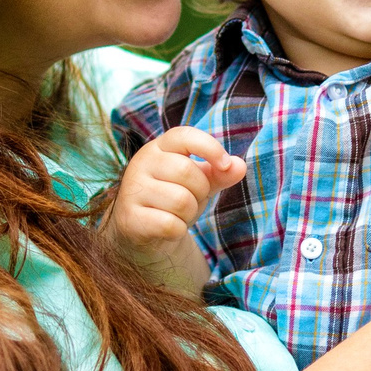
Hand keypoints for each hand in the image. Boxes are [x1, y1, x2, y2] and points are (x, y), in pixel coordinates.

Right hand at [109, 127, 243, 292]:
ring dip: (189, 213)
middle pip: (186, 171)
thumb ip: (220, 173)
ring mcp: (132, 191)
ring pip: (181, 200)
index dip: (209, 147)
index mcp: (158, 148)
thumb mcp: (200, 182)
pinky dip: (178, 230)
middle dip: (199, 191)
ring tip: (177, 214)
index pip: (184, 135)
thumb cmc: (173, 199)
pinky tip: (168, 229)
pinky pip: (171, 224)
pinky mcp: (130, 218)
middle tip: (189, 200)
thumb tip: (239, 165)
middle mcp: (140, 164)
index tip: (225, 164)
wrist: (144, 235)